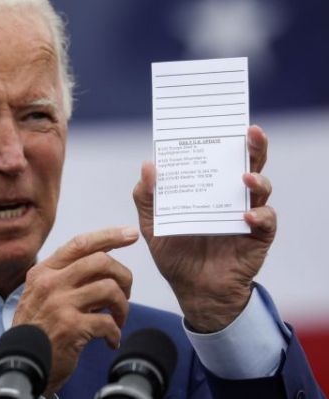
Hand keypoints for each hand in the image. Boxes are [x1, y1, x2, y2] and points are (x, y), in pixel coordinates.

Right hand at [12, 227, 137, 395]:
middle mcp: (51, 283)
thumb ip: (66, 276)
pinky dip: (115, 333)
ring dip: (122, 306)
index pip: (80, 243)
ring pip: (109, 289)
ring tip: (118, 319)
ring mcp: (60, 304)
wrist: (20, 363)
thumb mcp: (42, 293)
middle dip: (123, 275)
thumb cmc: (36, 328)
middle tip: (126, 293)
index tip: (130, 234)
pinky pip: (108, 322)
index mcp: (44, 271)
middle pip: (100, 261)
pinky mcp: (71, 327)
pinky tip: (110, 340)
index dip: (109, 236)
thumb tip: (104, 263)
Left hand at [133, 125, 276, 331]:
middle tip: (251, 132)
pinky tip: (246, 215)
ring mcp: (246, 215)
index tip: (217, 122)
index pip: (217, 159)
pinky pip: (265, 222)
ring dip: (256, 180)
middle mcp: (229, 197)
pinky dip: (259, 216)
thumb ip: (147, 197)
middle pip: (247, 165)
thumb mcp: (153, 225)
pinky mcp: (257, 237)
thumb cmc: (175, 255)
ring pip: (261, 189)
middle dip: (253, 147)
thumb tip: (147, 165)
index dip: (221, 140)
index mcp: (207, 190)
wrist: (193, 291)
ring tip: (245, 178)